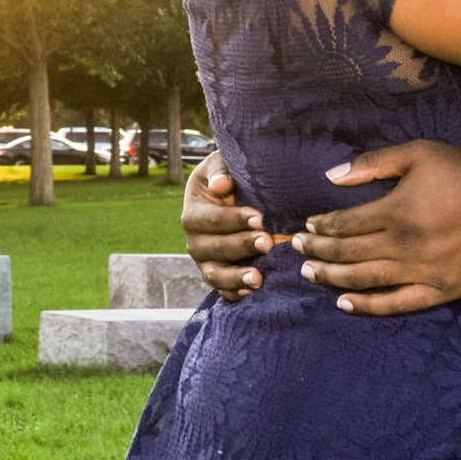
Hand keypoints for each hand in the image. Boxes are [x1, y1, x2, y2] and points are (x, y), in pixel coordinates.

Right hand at [181, 150, 268, 300]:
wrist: (232, 198)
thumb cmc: (229, 177)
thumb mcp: (220, 164)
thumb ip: (220, 170)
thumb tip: (221, 186)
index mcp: (193, 213)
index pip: (210, 219)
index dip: (234, 219)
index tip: (259, 218)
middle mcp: (194, 241)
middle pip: (213, 248)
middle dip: (241, 246)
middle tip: (268, 242)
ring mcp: (205, 262)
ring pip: (215, 275)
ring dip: (236, 278)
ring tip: (258, 278)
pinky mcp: (218, 277)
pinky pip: (224, 291)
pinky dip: (236, 294)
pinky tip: (254, 292)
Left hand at [290, 141, 460, 314]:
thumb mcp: (418, 154)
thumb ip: (373, 164)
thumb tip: (332, 176)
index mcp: (396, 211)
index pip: (345, 224)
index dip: (322, 226)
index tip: (307, 225)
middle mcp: (403, 245)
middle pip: (348, 252)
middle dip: (319, 250)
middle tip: (298, 249)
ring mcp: (421, 271)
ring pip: (365, 279)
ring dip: (333, 277)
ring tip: (310, 273)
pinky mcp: (440, 289)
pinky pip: (397, 303)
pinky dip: (368, 306)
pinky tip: (345, 304)